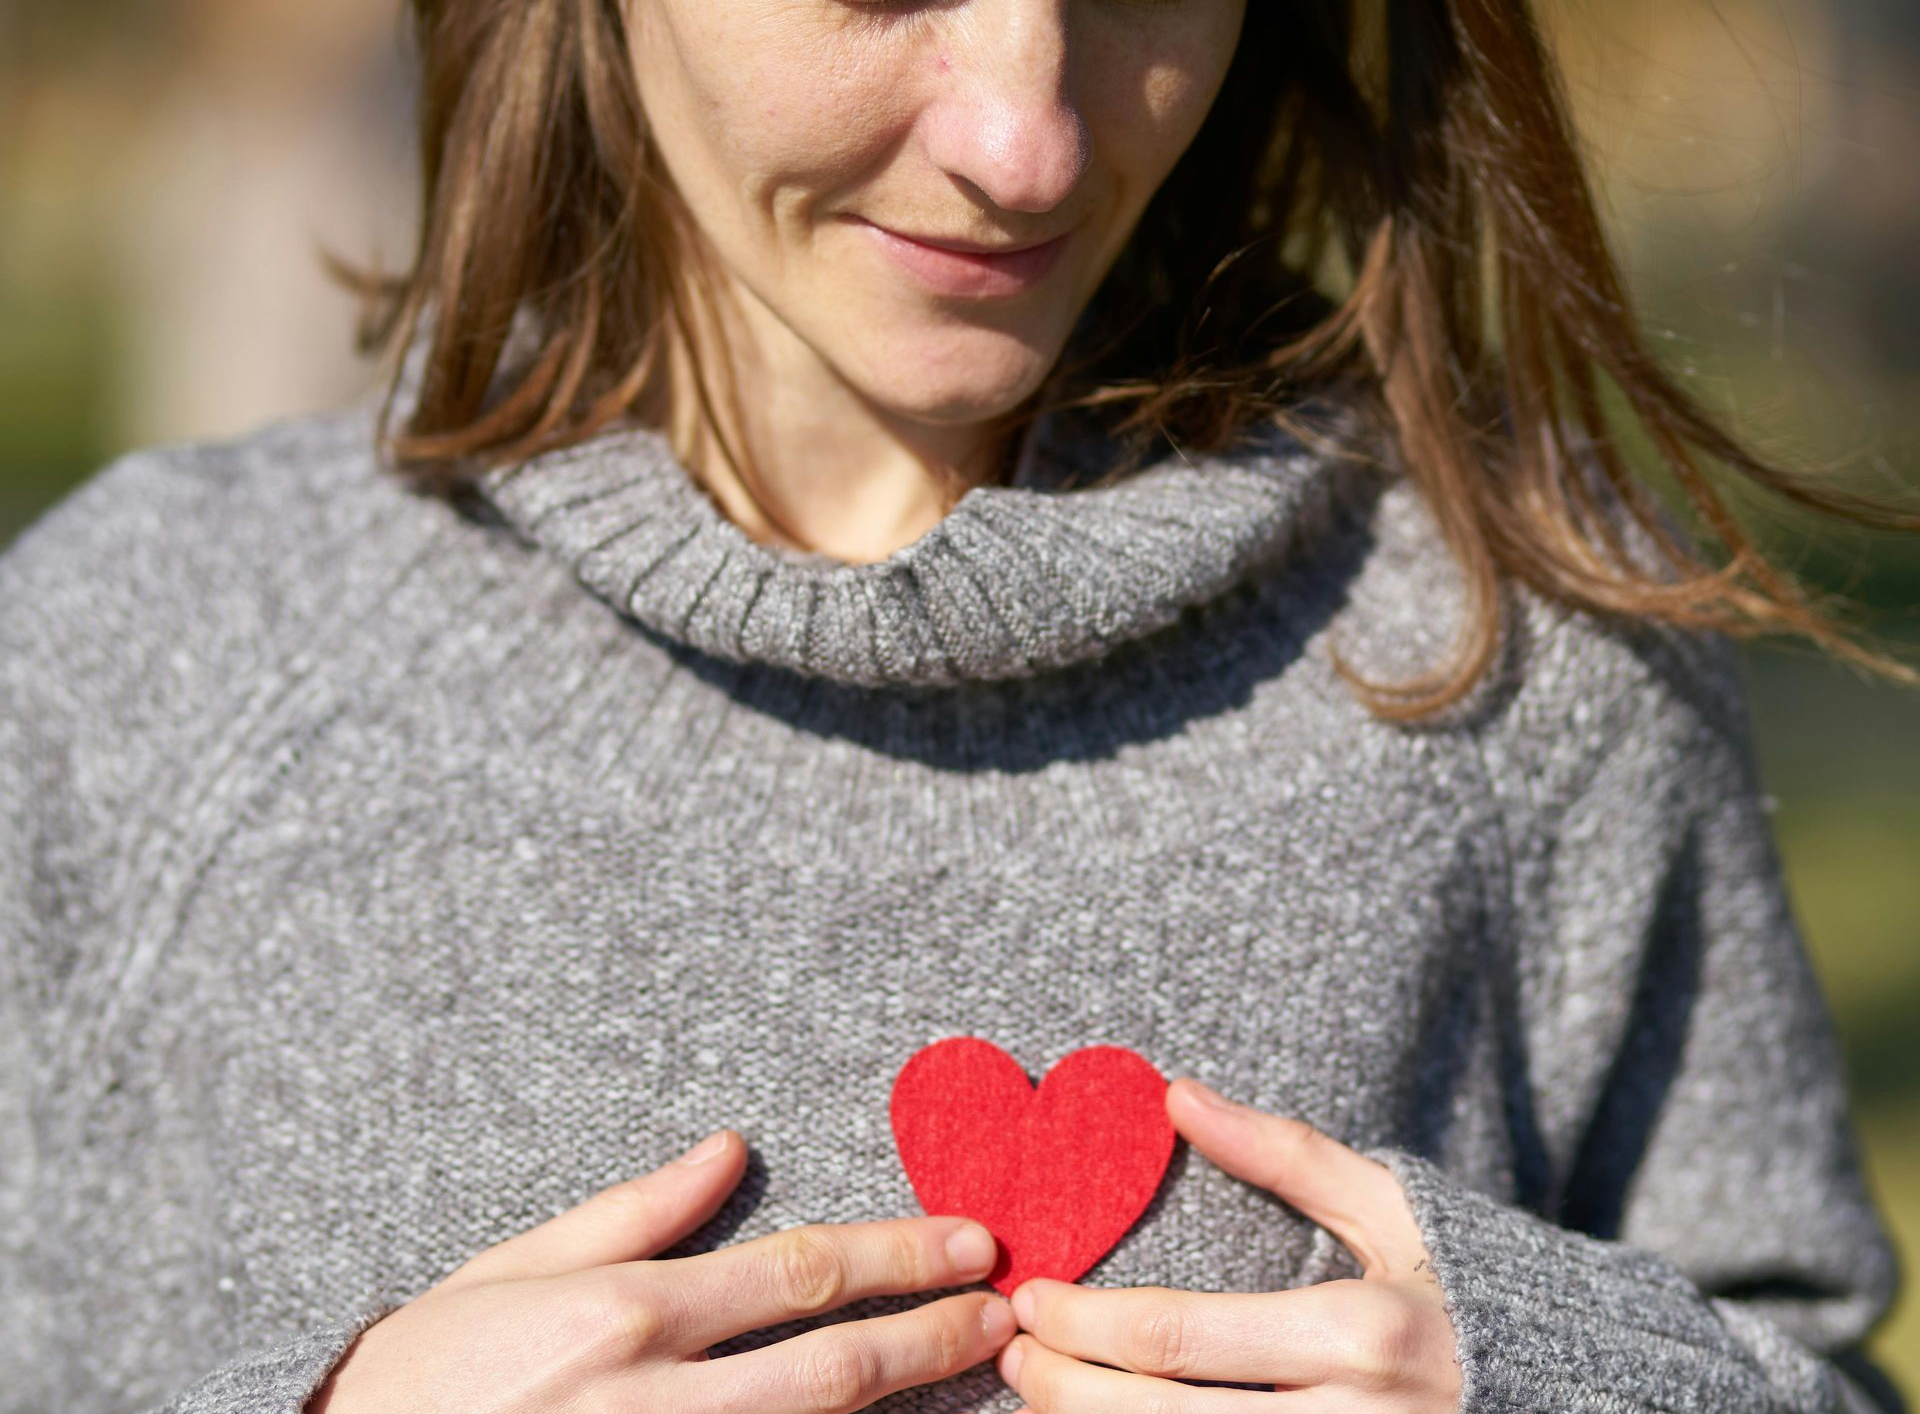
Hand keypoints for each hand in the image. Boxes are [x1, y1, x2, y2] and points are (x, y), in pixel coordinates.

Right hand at [307, 1129, 1017, 1413]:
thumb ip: (633, 1211)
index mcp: (623, 1312)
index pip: (795, 1273)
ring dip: (901, 1407)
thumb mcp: (513, 1267)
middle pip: (829, 1365)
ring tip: (978, 1374)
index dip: (897, 1256)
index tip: (968, 1243)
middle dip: (931, 1335)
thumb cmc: (424, 1373)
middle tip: (1007, 1312)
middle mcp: (650, 1395)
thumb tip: (729, 1148)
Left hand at [995, 1079, 1460, 1411]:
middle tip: (1010, 1356)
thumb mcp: (1392, 1209)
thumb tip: (1178, 1094)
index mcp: (1357, 1333)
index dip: (1082, 1323)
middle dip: (1065, 1390)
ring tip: (1041, 1399)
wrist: (1586, 1397)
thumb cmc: (1470, 1292)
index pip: (1177, 1338)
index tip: (1029, 1297)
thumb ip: (1284, 1154)